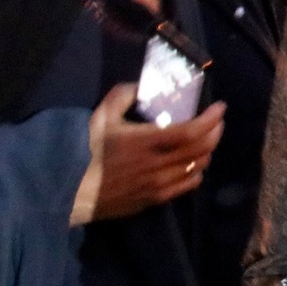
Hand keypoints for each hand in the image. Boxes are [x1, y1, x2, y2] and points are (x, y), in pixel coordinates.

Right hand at [71, 85, 224, 223]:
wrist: (66, 190)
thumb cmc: (84, 150)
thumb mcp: (101, 116)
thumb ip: (124, 96)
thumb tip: (142, 86)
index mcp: (146, 142)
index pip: (192, 131)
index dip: (212, 119)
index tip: (220, 107)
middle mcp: (158, 165)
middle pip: (201, 149)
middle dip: (215, 132)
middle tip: (216, 121)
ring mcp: (157, 185)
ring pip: (197, 168)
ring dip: (206, 152)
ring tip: (205, 140)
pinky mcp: (153, 200)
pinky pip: (186, 186)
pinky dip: (196, 172)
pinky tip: (192, 164)